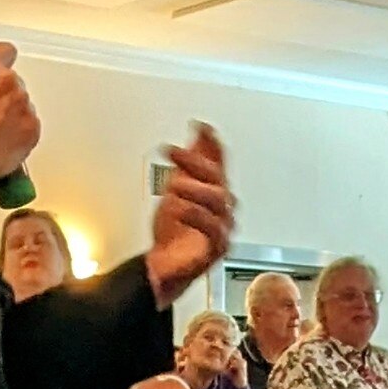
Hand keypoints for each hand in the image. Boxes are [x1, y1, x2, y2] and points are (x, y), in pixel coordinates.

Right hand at [0, 42, 39, 196]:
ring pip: (23, 105)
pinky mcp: (33, 129)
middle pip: (14, 83)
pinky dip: (20, 134)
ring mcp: (23, 105)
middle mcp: (8, 81)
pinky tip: (1, 143)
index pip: (5, 51)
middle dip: (3, 96)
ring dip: (13, 115)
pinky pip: (30, 127)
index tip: (0, 69)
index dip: (1, 62)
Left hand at [147, 125, 234, 303]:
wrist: (165, 263)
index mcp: (214, 190)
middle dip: (196, 163)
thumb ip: (189, 162)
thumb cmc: (174, 229)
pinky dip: (196, 215)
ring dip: (195, 189)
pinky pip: (213, 228)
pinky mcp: (217, 247)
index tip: (200, 126)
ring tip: (176, 186)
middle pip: (218, 178)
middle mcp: (222, 206)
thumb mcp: (176, 186)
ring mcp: (222, 226)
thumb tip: (198, 131)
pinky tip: (181, 208)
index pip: (219, 161)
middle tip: (174, 153)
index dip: (212, 143)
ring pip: (218, 201)